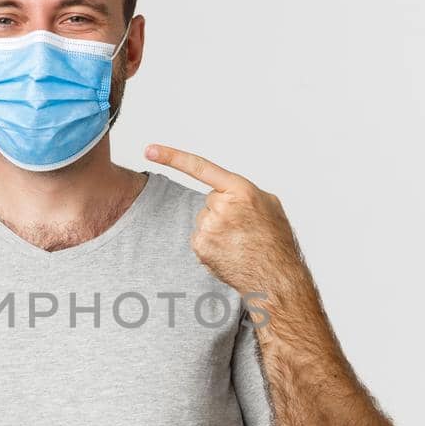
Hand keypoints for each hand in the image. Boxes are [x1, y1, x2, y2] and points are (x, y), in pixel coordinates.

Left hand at [145, 143, 304, 296]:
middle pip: (210, 201)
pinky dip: (211, 245)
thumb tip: (226, 191)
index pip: (199, 167)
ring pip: (205, 220)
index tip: (149, 150)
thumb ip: (244, 191)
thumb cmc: (275, 240)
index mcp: (241, 190)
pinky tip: (229, 252)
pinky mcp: (200, 246)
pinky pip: (200, 238)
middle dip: (222, 211)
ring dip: (217, 229)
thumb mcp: (269, 204)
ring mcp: (209, 227)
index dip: (172, 157)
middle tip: (243, 228)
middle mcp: (222, 206)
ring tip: (239, 242)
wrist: (275, 276)